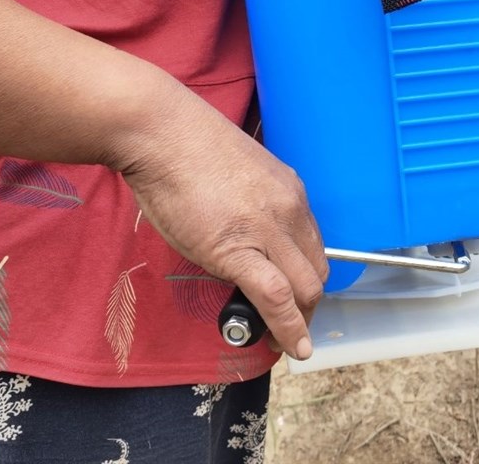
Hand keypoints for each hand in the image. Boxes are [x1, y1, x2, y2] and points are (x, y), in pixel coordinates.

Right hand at [117, 84, 327, 359]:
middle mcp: (290, 209)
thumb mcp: (241, 172)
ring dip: (300, 322)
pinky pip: (276, 297)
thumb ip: (254, 202)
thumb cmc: (188, 147)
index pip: (314, 245)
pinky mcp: (238, 250)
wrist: (162, 132)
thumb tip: (245, 231)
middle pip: (316, 270)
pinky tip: (289, 346)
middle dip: (308, 304)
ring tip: (286, 342)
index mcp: (290, 190)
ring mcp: (267, 229)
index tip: (297, 295)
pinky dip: (288, 328)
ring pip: (304, 287)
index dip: (307, 276)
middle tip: (291, 324)